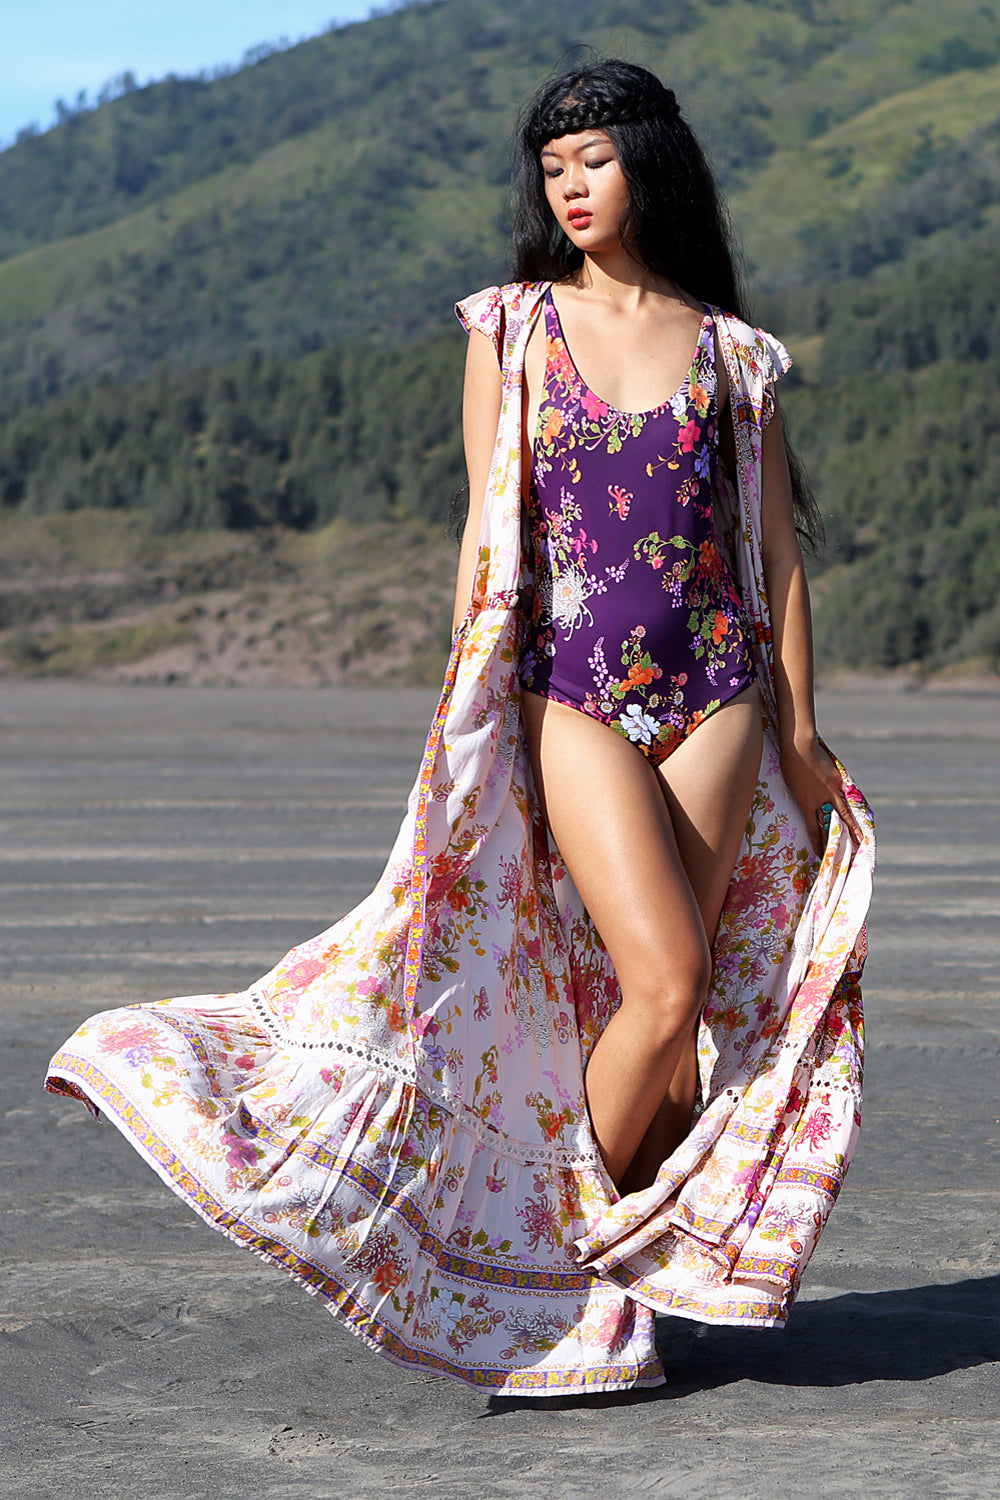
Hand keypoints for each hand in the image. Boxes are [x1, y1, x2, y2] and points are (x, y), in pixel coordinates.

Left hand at [779, 733, 861, 855]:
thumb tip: (813, 802)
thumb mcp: (793, 786)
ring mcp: (831, 790)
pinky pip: (844, 797)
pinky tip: (857, 816)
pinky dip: (849, 806)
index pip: (813, 829)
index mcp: (805, 803)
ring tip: (860, 840)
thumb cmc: (789, 764)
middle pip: (831, 824)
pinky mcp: (838, 780)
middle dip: (837, 840)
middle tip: (847, 853)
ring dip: (852, 828)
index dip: (818, 843)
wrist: (799, 746)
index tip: (821, 855)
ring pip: (843, 813)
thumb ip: (805, 796)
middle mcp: (820, 800)